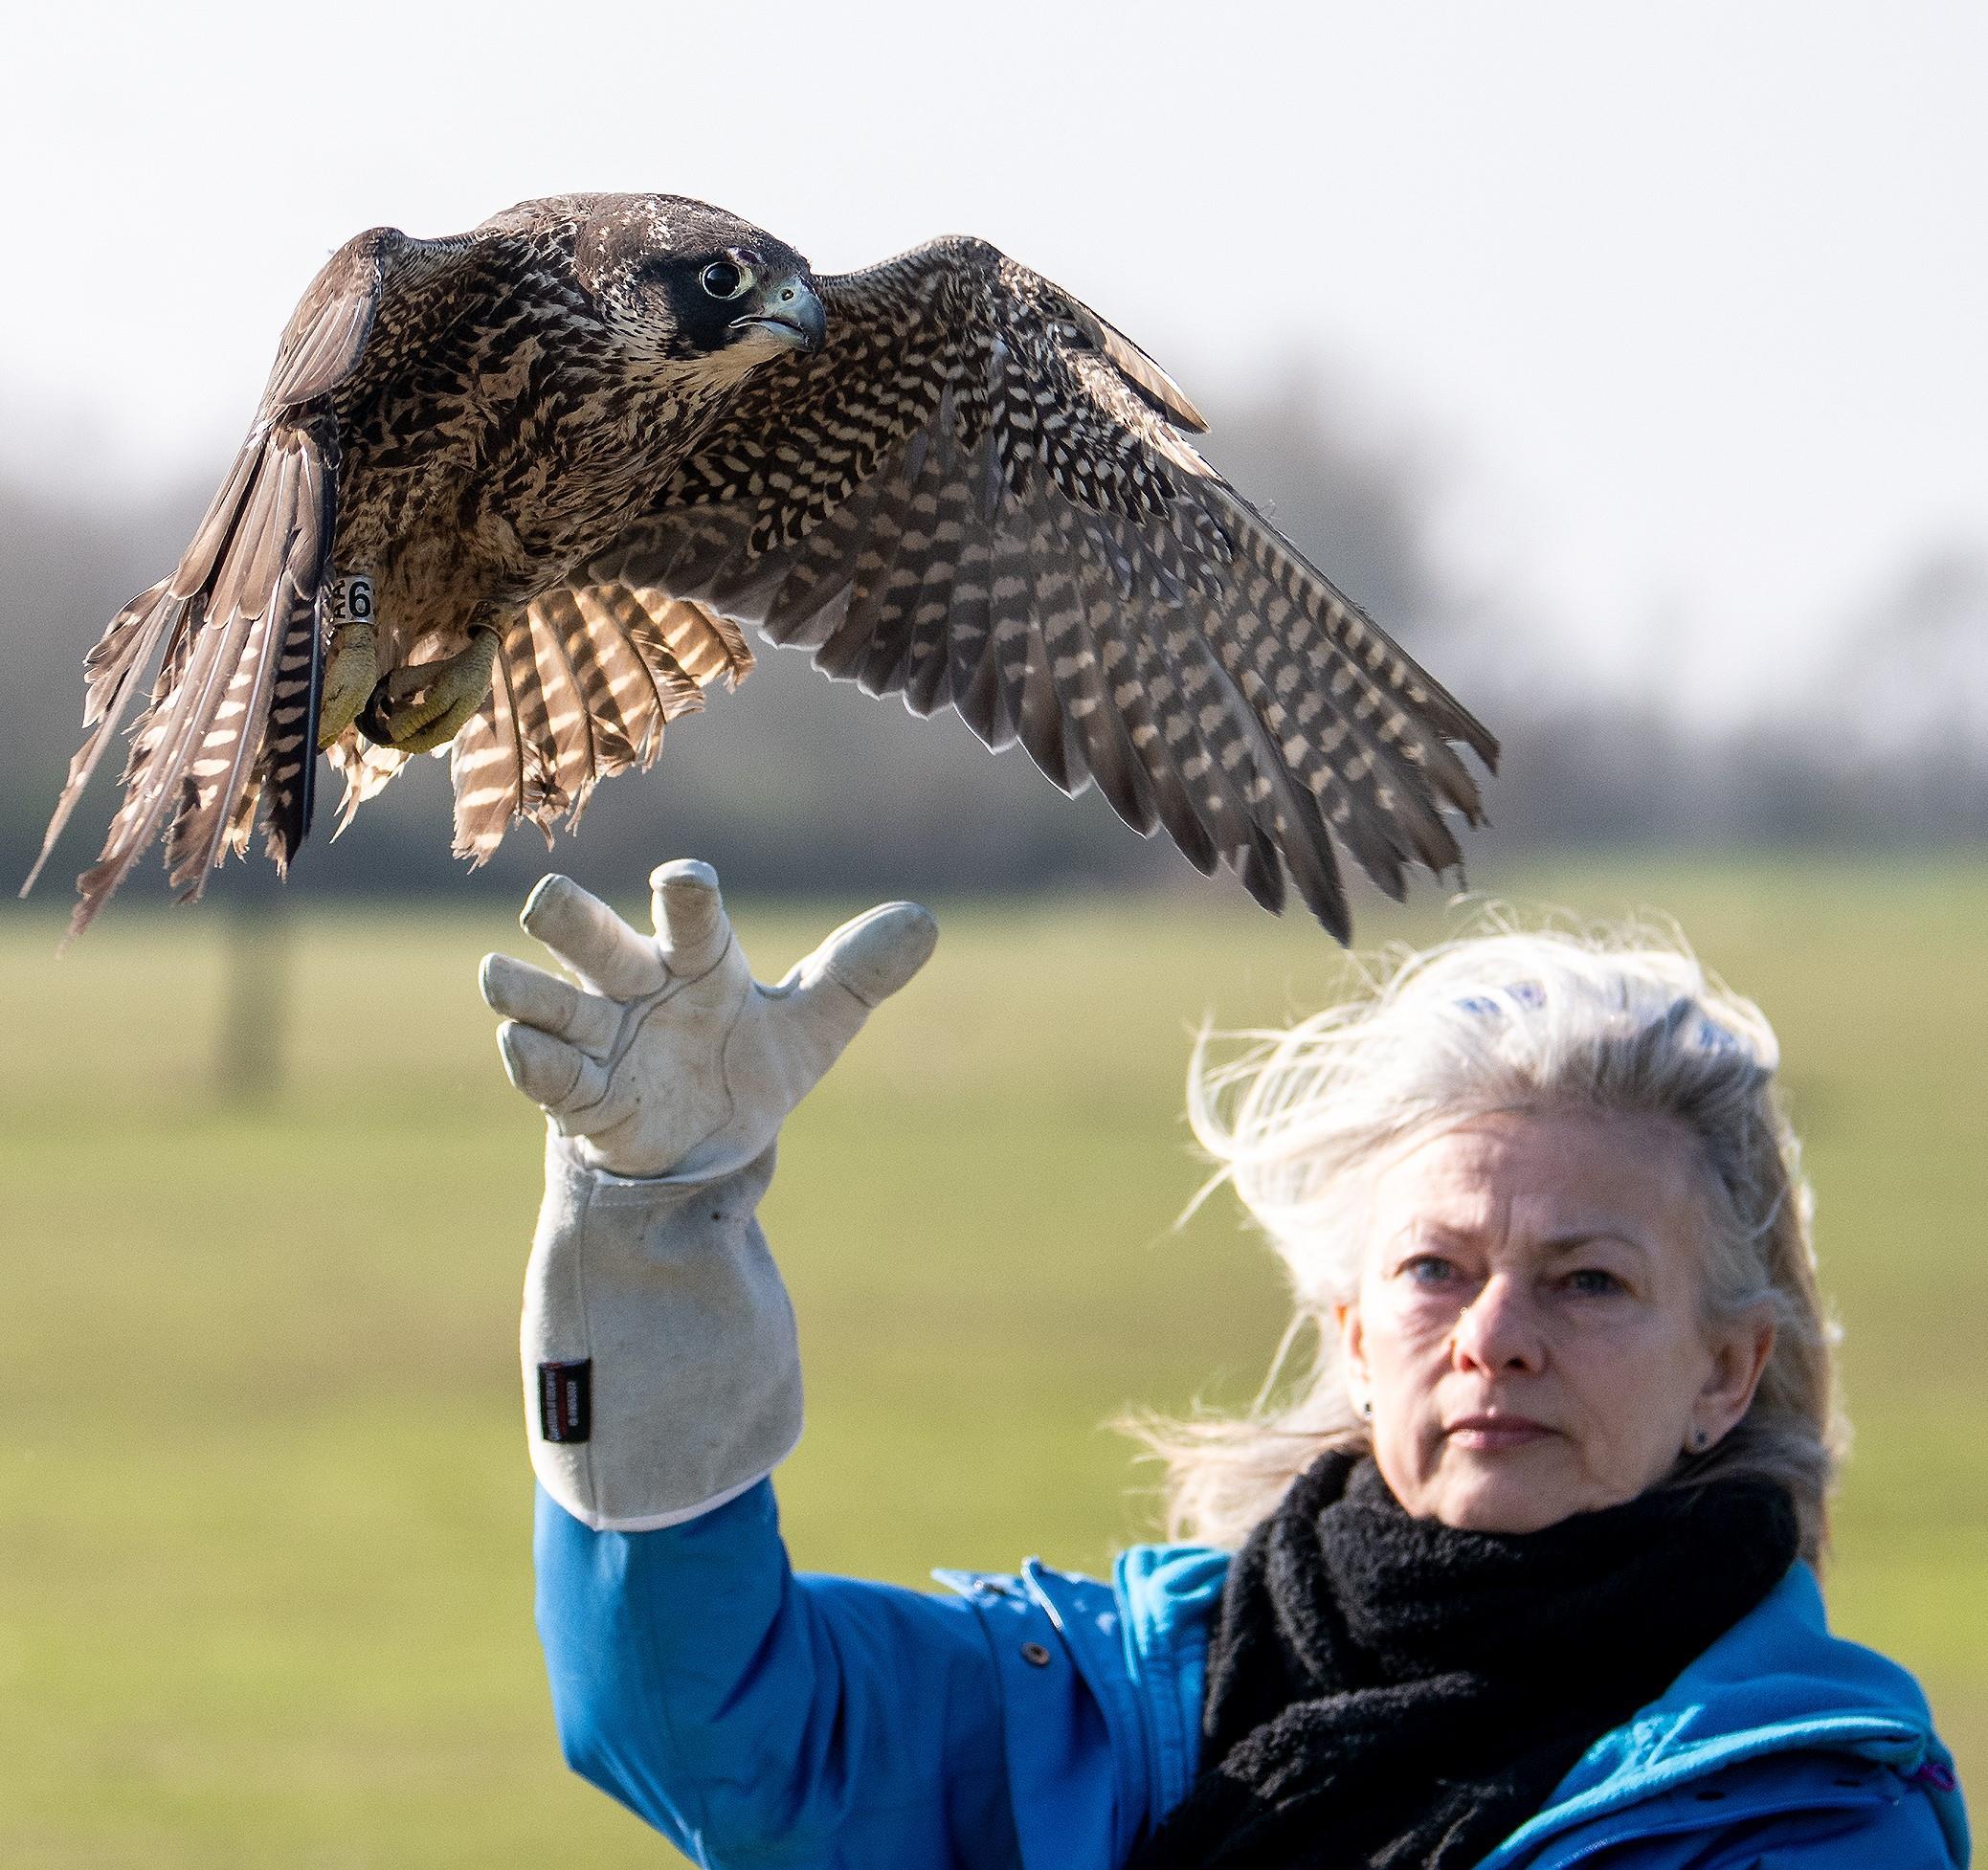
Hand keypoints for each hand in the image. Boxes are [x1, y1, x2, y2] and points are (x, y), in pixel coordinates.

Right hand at [480, 859, 936, 1178]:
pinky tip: (520, 1046)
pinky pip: (544, 1072)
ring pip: (545, 999)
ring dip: (523, 990)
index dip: (685, 896)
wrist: (703, 1150)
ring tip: (501, 977)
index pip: (689, 916)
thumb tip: (926, 922)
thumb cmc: (746, 1064)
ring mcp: (595, 1036)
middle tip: (548, 903)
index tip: (683, 881)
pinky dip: (530, 1060)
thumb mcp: (813, 1026)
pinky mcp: (576, 1094)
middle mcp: (634, 982)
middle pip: (590, 936)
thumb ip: (858, 974)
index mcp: (696, 957)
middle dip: (568, 918)